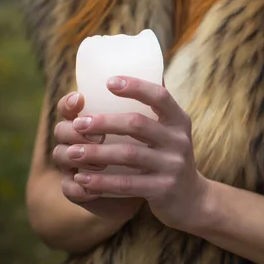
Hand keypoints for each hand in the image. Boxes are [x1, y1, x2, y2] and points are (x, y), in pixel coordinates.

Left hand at [63, 76, 212, 231]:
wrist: (192, 199)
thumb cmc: (171, 157)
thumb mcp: (172, 130)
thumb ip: (157, 107)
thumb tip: (144, 64)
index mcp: (179, 120)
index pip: (160, 96)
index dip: (135, 86)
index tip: (108, 82)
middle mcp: (179, 140)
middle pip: (137, 124)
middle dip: (104, 122)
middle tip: (77, 124)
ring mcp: (172, 165)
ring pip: (128, 155)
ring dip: (95, 153)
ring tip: (71, 152)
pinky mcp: (163, 189)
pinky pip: (127, 184)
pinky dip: (101, 182)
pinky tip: (80, 179)